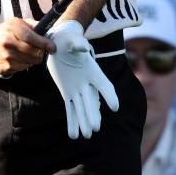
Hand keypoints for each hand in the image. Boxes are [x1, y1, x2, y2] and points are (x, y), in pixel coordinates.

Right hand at [0, 18, 53, 75]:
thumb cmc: (2, 31)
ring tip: (27, 52)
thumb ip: (32, 25)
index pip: (32, 38)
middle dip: (42, 53)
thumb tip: (47, 29)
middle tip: (43, 51)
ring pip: (30, 62)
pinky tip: (18, 57)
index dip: (45, 44)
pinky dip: (24, 64)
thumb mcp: (16, 23)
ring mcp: (6, 57)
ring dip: (33, 59)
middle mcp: (8, 43)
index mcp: (12, 29)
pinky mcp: (4, 67)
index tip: (52, 47)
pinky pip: (22, 68)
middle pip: (34, 53)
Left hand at [45, 20, 118, 139]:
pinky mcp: (67, 92)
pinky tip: (73, 135)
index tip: (114, 106)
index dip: (109, 95)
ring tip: (86, 135)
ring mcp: (77, 89)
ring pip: (81, 108)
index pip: (104, 85)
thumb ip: (79, 45)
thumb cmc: (69, 39)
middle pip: (92, 101)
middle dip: (93, 114)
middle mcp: (87, 83)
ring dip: (83, 121)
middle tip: (95, 128)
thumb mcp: (73, 40)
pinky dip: (71, 121)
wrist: (60, 43)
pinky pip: (70, 109)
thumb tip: (83, 49)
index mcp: (93, 71)